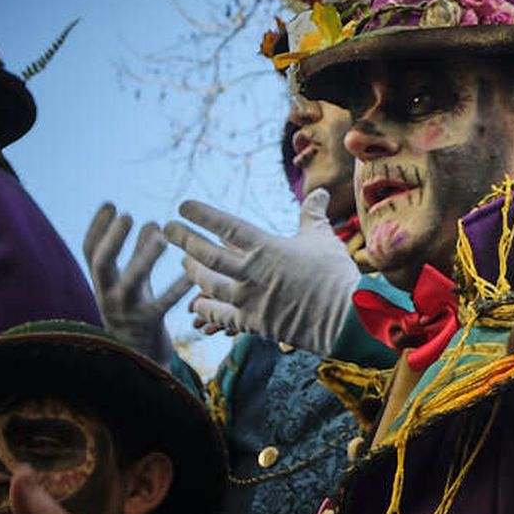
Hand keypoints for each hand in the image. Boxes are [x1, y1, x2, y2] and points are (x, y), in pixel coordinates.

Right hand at [84, 204, 193, 365]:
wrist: (141, 363)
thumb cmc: (138, 316)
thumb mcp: (136, 284)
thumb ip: (139, 254)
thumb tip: (151, 222)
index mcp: (102, 284)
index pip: (90, 251)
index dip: (98, 228)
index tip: (110, 204)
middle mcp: (108, 296)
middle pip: (101, 264)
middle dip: (112, 239)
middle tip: (127, 215)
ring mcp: (126, 312)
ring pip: (130, 282)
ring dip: (143, 258)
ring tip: (161, 238)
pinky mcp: (148, 325)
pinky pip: (163, 303)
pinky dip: (178, 286)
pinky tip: (191, 270)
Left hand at [163, 188, 358, 356]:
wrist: (345, 318)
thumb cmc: (335, 274)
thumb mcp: (323, 239)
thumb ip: (312, 214)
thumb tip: (318, 191)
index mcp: (267, 247)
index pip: (226, 226)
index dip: (202, 215)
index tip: (183, 206)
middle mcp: (252, 272)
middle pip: (207, 255)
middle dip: (184, 240)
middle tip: (168, 230)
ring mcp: (249, 299)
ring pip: (208, 283)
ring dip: (193, 271)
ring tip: (185, 261)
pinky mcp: (252, 322)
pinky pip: (219, 314)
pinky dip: (206, 307)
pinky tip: (197, 302)